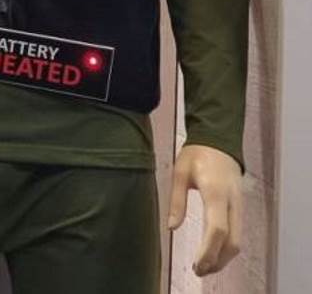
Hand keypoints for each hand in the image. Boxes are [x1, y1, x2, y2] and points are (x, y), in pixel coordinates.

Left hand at [167, 143, 243, 275]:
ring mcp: (240, 205)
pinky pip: (237, 233)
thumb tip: (172, 227)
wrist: (220, 140)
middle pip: (232, 240)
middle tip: (199, 271)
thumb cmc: (197, 154)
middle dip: (217, 260)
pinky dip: (227, 247)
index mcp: (216, 192)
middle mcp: (233, 202)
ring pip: (237, 240)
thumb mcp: (180, 172)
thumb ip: (176, 200)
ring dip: (223, 257)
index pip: (217, 228)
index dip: (208, 250)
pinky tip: (214, 253)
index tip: (197, 263)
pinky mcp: (240, 207)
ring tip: (204, 267)